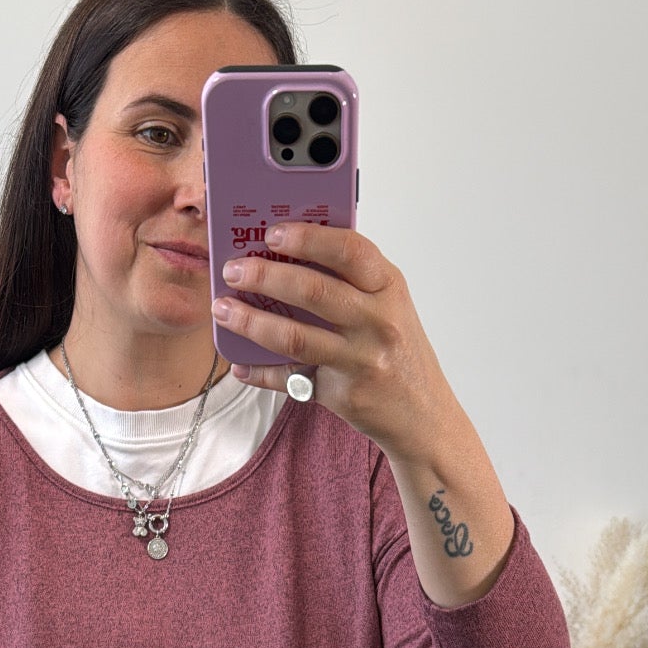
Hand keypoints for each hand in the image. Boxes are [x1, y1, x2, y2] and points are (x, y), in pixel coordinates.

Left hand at [212, 220, 453, 458]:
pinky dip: (261, 373)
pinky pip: (291, 379)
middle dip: (264, 276)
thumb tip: (287, 254)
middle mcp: (378, 321)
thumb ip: (351, 281)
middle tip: (233, 270)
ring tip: (223, 310)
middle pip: (312, 290)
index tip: (272, 233)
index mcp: (388, 288)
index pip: (348, 250)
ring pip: (294, 336)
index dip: (307, 238)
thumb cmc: (399, 351)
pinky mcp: (343, 393)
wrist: (423, 415)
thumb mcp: (389, 306)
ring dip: (250, 321)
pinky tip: (240, 365)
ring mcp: (361, 359)